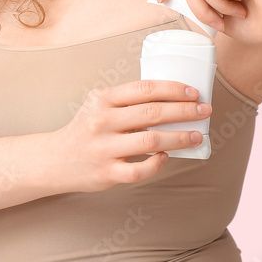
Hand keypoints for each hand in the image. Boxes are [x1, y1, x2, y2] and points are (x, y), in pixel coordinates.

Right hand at [50, 80, 211, 192]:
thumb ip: (127, 100)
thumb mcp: (100, 105)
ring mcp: (103, 148)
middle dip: (185, 111)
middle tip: (205, 112)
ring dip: (180, 138)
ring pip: (151, 140)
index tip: (194, 93)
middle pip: (152, 113)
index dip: (173, 89)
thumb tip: (172, 96)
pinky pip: (138, 171)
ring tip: (197, 136)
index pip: (145, 89)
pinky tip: (166, 157)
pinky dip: (156, 164)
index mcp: (103, 99)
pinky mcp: (106, 172)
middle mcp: (102, 121)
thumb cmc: (87, 128)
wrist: (56, 159)